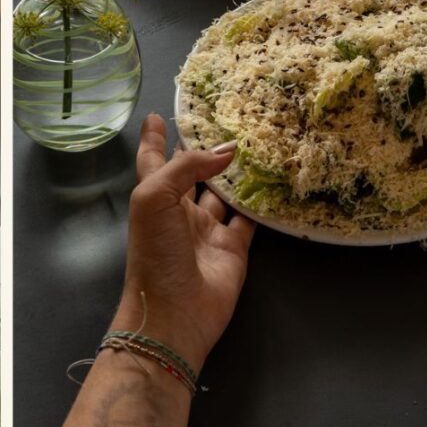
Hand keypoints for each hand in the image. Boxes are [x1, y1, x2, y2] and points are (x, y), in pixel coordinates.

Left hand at [114, 114, 255, 371]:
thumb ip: (187, 167)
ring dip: (236, 171)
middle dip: (203, 149)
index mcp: (154, 196)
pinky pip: (249, 218)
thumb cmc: (156, 251)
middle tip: (225, 118)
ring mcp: (207, 229)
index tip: (158, 115)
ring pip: (224, 191)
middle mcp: (180, 210)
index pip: (153, 160)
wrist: (175, 311)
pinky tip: (273, 179)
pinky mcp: (234, 248)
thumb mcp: (156, 198)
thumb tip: (226, 151)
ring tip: (254, 139)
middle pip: (192, 172)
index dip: (154, 138)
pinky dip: (260, 201)